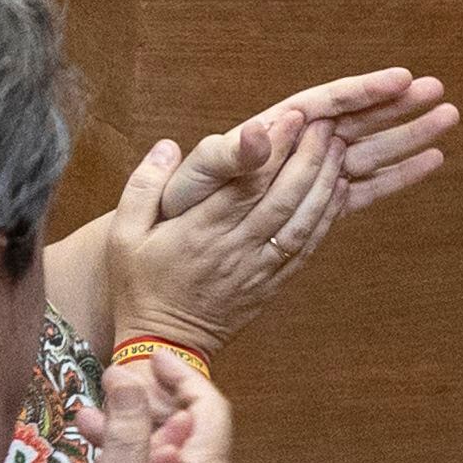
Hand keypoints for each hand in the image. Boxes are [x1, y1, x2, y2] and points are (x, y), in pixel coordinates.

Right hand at [35, 354, 233, 462]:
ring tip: (88, 411)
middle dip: (149, 398)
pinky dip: (122, 451)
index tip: (153, 356)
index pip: (209, 410)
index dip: (183, 377)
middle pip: (185, 426)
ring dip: (128, 424)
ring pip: (161, 448)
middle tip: (114, 378)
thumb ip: (126, 431)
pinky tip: (89, 438)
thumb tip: (127, 377)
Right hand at [107, 106, 343, 355]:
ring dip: (325, 184)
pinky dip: (327, 217)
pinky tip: (339, 190)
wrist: (165, 344)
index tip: (291, 118)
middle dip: (309, 158)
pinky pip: (307, 247)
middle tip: (326, 125)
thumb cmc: (140, 285)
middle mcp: (235, 248)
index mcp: (199, 232)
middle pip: (283, 199)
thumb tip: (166, 146)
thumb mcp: (122, 236)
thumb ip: (144, 188)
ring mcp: (259, 267)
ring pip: (302, 222)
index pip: (244, 184)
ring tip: (339, 148)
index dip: (273, 150)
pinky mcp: (274, 282)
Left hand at [158, 67, 456, 220]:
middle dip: (398, 106)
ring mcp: (311, 175)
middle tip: (439, 91)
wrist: (176, 248)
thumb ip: (225, 157)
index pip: (324, 103)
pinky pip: (365, 187)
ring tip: (448, 117)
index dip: (363, 91)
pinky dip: (397, 175)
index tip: (400, 78)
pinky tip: (430, 161)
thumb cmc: (178, 210)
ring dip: (408, 134)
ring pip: (369, 149)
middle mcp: (297, 147)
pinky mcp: (319, 202)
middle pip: (356, 120)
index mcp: (270, 133)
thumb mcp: (193, 181)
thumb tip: (261, 131)